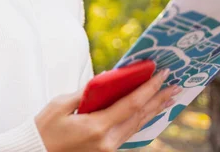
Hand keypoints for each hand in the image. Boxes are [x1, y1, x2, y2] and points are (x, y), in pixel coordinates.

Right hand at [34, 69, 180, 151]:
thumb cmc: (44, 129)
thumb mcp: (60, 105)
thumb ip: (86, 92)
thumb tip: (106, 79)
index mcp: (96, 127)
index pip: (130, 105)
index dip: (148, 88)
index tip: (161, 75)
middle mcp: (107, 141)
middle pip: (139, 117)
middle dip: (158, 99)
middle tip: (174, 85)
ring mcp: (108, 149)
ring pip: (136, 127)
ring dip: (153, 111)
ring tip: (168, 98)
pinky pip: (128, 134)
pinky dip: (140, 121)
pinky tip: (148, 113)